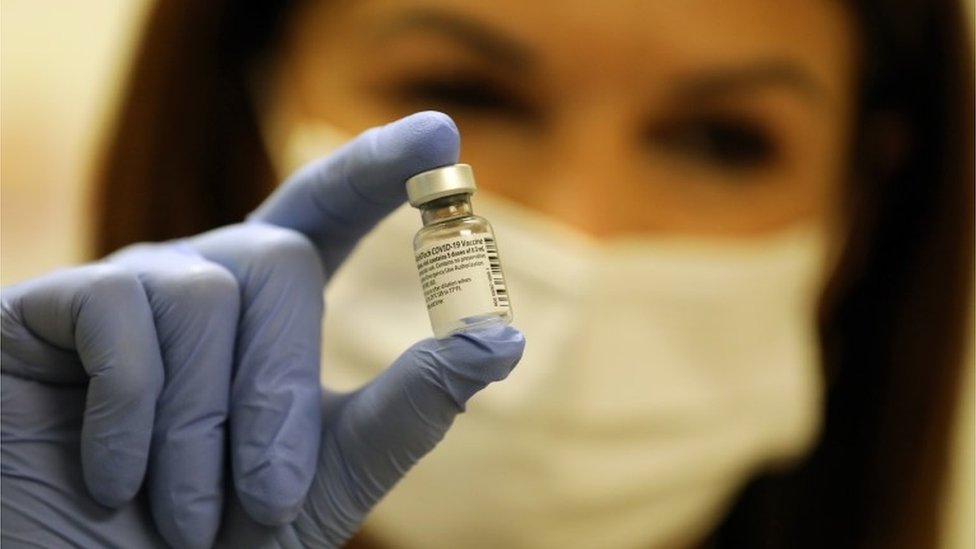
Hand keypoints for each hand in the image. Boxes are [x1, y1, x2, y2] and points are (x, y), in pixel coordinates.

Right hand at [1, 111, 524, 547]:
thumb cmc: (216, 539)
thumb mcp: (332, 475)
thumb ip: (410, 406)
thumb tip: (505, 336)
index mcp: (267, 310)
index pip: (327, 210)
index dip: (377, 169)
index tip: (441, 136)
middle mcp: (200, 279)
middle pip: (280, 259)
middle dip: (280, 391)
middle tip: (264, 497)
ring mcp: (125, 287)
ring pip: (205, 290)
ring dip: (204, 428)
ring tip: (183, 512)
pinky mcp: (43, 305)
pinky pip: (120, 309)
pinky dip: (132, 412)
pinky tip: (113, 477)